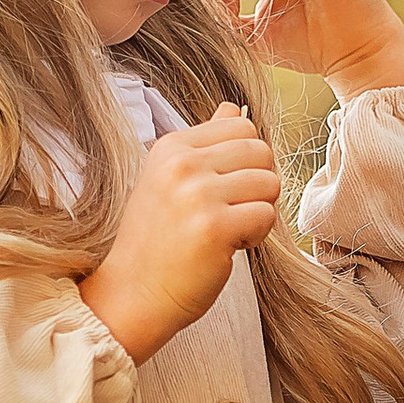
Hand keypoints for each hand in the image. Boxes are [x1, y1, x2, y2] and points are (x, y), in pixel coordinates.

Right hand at [80, 105, 282, 362]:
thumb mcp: (170, 180)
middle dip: (257, 184)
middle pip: (261, 151)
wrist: (133, 294)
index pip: (241, 126)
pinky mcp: (214, 227)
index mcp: (172, 147)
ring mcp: (198, 195)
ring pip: (270, 183)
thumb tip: (233, 108)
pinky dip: (256, 236)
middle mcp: (183, 165)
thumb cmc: (156, 241)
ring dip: (258, 211)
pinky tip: (229, 248)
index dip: (246, 160)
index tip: (224, 189)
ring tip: (228, 230)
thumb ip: (205, 144)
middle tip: (231, 212)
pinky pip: (267, 216)